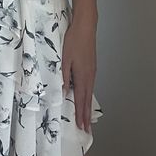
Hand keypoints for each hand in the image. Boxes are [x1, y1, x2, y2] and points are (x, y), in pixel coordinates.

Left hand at [62, 15, 96, 131]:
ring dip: (87, 106)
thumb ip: (64, 76)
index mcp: (82, 76)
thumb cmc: (74, 41)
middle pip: (88, 99)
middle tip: (87, 129)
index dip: (81, 114)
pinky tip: (85, 96)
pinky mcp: (92, 66)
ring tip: (87, 117)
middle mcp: (90, 76)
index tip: (82, 127)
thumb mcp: (64, 59)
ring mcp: (92, 71)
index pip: (82, 100)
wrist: (86, 27)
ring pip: (89, 92)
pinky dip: (88, 95)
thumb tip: (63, 92)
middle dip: (86, 115)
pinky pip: (90, 85)